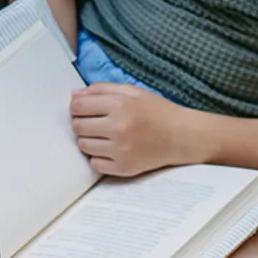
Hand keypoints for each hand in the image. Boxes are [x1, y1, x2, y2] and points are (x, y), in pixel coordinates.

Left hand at [70, 83, 196, 176]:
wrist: (183, 136)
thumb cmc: (158, 111)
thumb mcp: (132, 91)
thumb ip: (101, 89)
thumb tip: (74, 94)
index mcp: (120, 105)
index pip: (78, 106)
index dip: (77, 105)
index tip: (83, 108)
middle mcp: (118, 128)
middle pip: (77, 126)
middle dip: (82, 122)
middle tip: (95, 121)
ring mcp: (121, 151)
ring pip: (83, 146)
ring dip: (89, 139)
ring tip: (104, 135)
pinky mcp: (124, 168)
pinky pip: (94, 164)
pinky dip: (98, 157)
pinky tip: (110, 149)